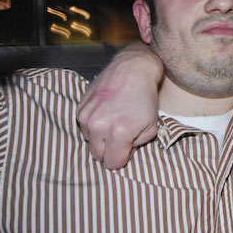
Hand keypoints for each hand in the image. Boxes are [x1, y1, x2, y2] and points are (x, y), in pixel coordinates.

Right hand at [76, 42, 163, 168]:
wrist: (133, 69)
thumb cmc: (145, 97)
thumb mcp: (152, 126)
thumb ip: (138, 145)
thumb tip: (125, 152)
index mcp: (119, 132)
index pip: (113, 163)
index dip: (122, 157)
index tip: (128, 145)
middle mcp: (99, 126)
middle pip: (98, 156)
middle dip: (110, 149)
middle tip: (121, 134)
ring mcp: (87, 116)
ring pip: (89, 141)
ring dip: (100, 137)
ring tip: (113, 120)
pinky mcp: (80, 107)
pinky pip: (83, 127)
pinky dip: (93, 124)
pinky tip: (106, 112)